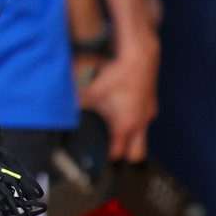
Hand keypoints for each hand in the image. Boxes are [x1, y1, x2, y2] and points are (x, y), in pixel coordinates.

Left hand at [78, 31, 158, 161]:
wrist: (141, 56)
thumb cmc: (121, 74)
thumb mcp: (94, 90)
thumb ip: (79, 101)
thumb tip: (64, 106)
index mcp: (126, 125)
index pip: (120, 153)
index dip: (108, 158)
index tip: (100, 159)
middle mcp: (140, 123)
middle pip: (137, 153)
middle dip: (125, 155)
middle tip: (111, 150)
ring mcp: (148, 113)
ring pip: (141, 135)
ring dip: (129, 135)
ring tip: (113, 127)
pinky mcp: (150, 102)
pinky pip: (143, 119)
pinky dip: (133, 119)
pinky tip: (122, 107)